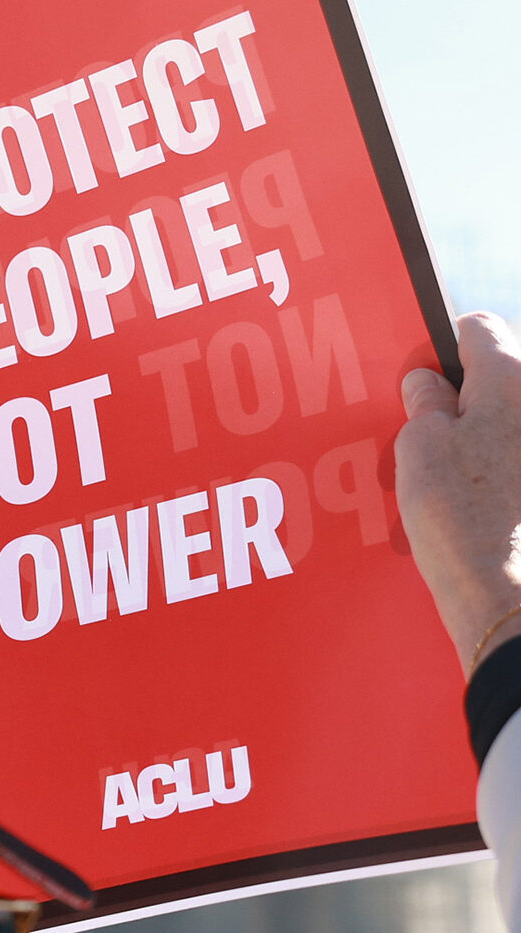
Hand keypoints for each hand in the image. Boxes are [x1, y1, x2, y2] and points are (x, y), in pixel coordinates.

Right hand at [396, 312, 520, 676]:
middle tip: (427, 441)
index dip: (442, 349)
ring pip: (508, 430)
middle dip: (463, 402)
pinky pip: (514, 468)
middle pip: (499, 381)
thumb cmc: (465, 521)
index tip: (420, 380)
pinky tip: (474, 515)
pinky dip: (499, 480)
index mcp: (512, 378)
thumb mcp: (421, 451)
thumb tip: (428, 384)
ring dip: (481, 446)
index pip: (476, 330)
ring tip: (447, 489)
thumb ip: (424, 404)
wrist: (513, 602)